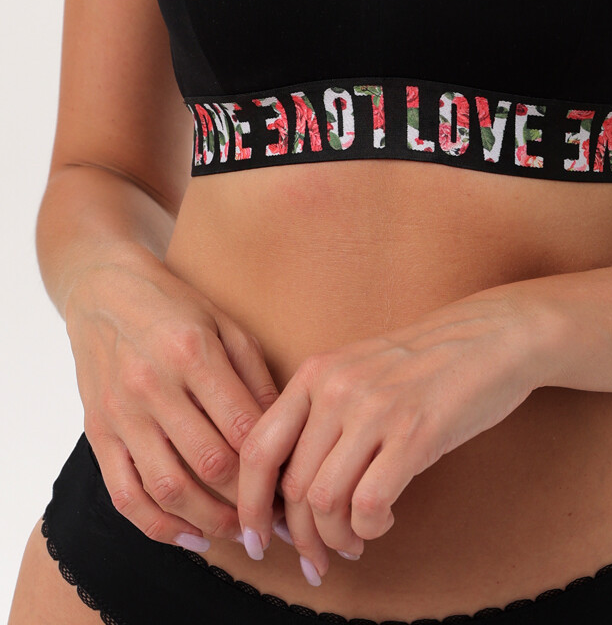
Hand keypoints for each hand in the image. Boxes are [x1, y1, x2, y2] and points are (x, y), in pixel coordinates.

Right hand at [66, 250, 285, 551]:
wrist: (103, 291)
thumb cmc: (176, 307)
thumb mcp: (227, 326)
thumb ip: (256, 379)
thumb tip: (287, 434)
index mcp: (193, 352)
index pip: (242, 426)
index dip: (273, 464)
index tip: (297, 485)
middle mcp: (153, 385)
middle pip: (209, 464)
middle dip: (249, 500)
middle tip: (278, 518)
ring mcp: (121, 413)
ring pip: (168, 488)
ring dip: (210, 521)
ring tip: (242, 533)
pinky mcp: (97, 433)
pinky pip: (125, 496)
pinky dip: (159, 527)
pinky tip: (191, 537)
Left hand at [236, 288, 546, 580]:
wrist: (493, 335)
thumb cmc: (428, 362)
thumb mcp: (360, 371)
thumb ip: (322, 414)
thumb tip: (289, 490)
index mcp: (316, 372)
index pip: (258, 447)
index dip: (250, 502)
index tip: (255, 538)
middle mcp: (337, 388)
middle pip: (292, 486)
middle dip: (300, 538)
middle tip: (317, 560)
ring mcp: (375, 409)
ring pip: (325, 501)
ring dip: (336, 539)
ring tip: (355, 541)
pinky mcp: (415, 433)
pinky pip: (369, 504)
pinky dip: (369, 528)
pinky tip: (384, 521)